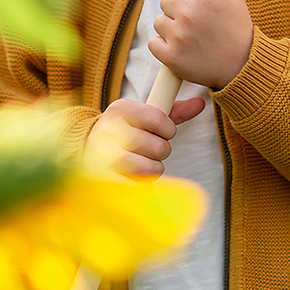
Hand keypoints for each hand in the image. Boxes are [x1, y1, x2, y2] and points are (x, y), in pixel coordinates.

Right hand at [84, 96, 205, 178]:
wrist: (89, 154)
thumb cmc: (125, 134)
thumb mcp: (144, 119)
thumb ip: (173, 112)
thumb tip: (200, 103)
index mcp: (119, 110)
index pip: (159, 118)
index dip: (168, 129)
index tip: (161, 133)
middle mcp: (109, 131)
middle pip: (159, 147)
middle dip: (160, 152)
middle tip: (146, 150)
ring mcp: (104, 157)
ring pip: (152, 168)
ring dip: (152, 169)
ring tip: (140, 163)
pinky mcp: (103, 180)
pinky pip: (139, 187)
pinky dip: (142, 185)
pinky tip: (131, 176)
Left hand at [149, 0, 253, 89]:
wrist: (241, 69)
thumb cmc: (238, 32)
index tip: (195, 1)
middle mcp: (192, 15)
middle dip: (177, 9)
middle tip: (194, 22)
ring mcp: (180, 37)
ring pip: (159, 20)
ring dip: (170, 28)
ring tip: (190, 37)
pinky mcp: (171, 57)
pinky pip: (153, 42)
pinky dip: (163, 47)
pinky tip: (181, 49)